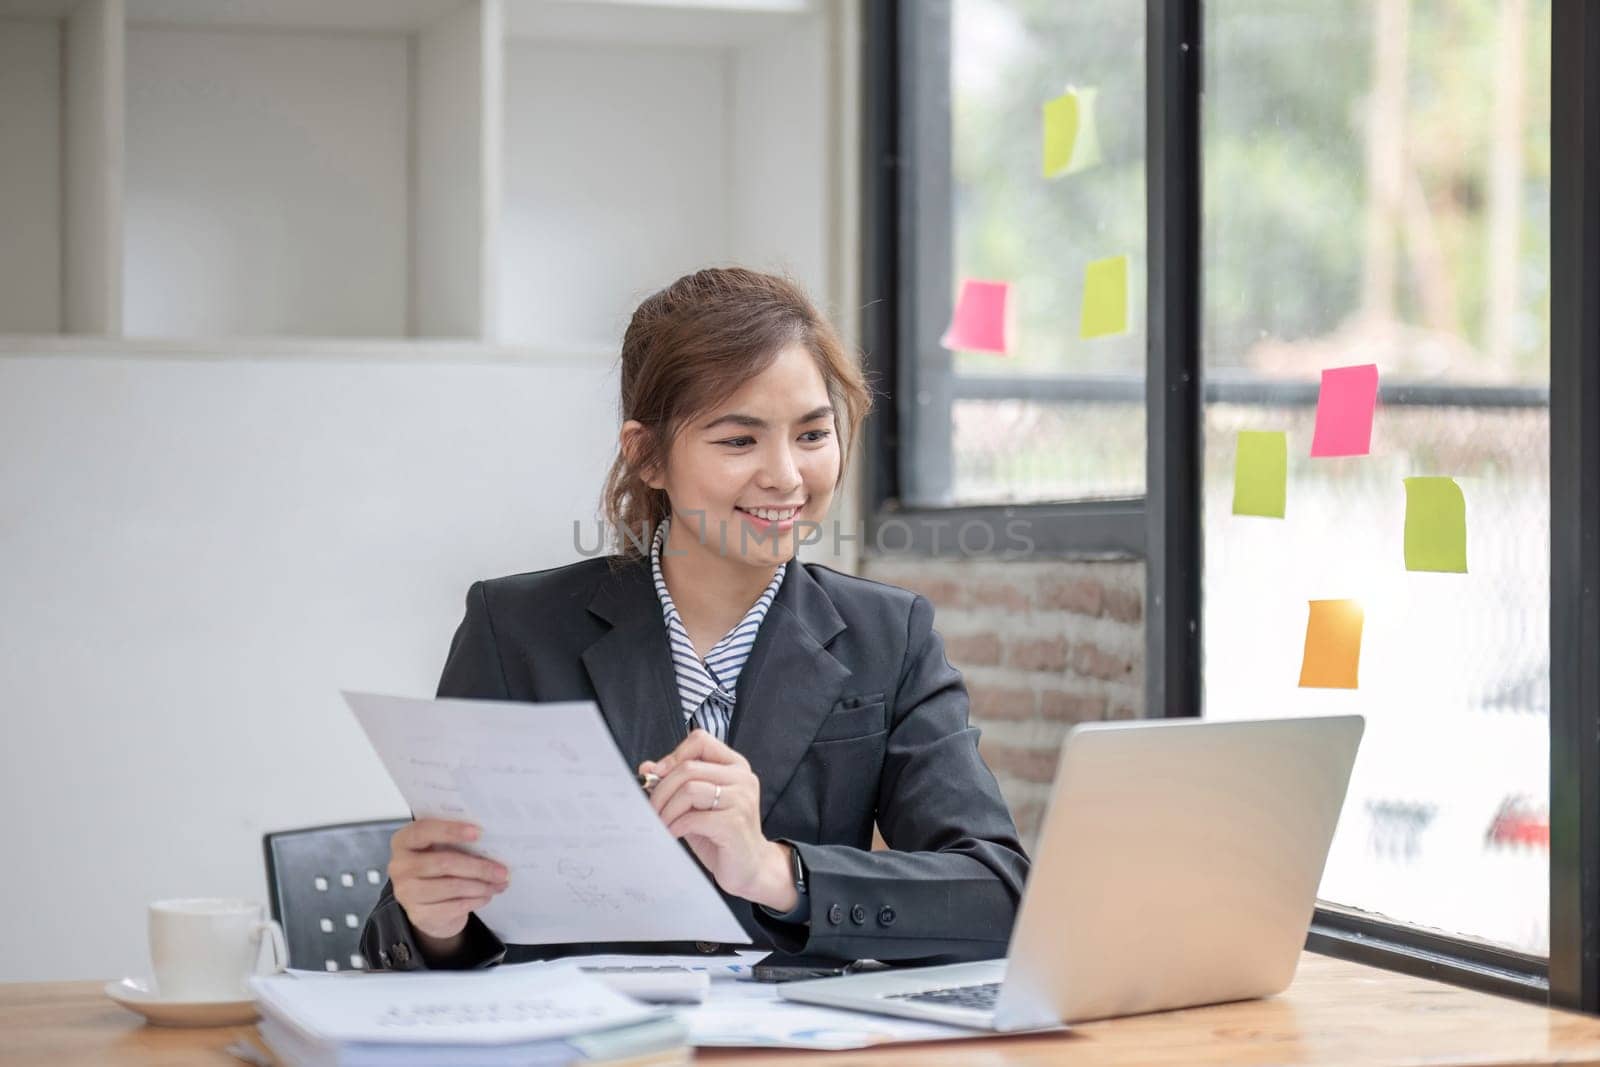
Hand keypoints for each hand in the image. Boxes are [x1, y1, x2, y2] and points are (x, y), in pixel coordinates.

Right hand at [387, 819, 509, 940]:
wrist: (428, 905)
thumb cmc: (438, 868)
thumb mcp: (441, 848)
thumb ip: (457, 841)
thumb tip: (492, 841)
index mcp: (404, 841)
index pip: (423, 831)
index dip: (451, 831)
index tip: (478, 832)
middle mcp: (399, 867)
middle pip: (444, 863)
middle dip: (479, 867)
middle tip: (502, 870)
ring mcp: (406, 893)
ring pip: (452, 887)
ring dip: (482, 885)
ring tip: (499, 883)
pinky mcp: (419, 915)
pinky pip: (454, 906)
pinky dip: (476, 900)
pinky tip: (486, 895)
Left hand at [640, 730, 796, 912]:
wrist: (750, 868)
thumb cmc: (721, 835)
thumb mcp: (696, 805)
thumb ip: (675, 783)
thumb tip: (646, 767)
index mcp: (735, 766)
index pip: (700, 741)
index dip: (674, 755)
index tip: (657, 775)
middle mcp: (742, 778)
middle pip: (688, 767)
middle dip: (661, 789)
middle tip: (651, 808)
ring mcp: (741, 799)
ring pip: (689, 789)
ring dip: (666, 809)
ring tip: (661, 823)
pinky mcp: (734, 823)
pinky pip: (693, 817)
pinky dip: (675, 826)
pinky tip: (672, 834)